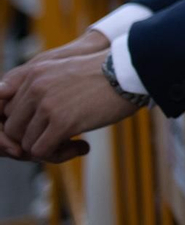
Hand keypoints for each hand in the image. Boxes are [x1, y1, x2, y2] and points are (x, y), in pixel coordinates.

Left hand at [0, 46, 132, 161]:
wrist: (132, 69)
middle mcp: (35, 88)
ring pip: (27, 143)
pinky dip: (59, 156)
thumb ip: (42, 84)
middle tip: (58, 141)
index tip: (43, 128)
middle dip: (33, 139)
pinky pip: (43, 152)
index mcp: (34, 72)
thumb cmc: (106, 71)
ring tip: (73, 144)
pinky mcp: (62, 122)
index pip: (8, 110)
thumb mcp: (65, 68)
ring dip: (48, 149)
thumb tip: (31, 114)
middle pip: (14, 129)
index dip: (24, 124)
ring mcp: (47, 105)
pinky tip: (81, 147)